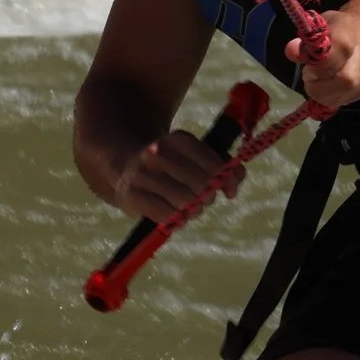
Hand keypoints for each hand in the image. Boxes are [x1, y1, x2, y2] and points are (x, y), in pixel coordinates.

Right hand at [116, 126, 241, 221]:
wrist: (128, 167)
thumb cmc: (173, 166)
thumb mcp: (197, 157)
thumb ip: (225, 169)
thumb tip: (231, 191)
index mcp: (178, 140)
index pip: (214, 165)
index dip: (224, 181)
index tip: (222, 188)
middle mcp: (158, 153)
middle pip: (200, 185)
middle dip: (208, 197)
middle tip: (204, 199)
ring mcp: (143, 174)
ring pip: (184, 202)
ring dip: (193, 210)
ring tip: (189, 208)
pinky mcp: (131, 195)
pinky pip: (166, 215)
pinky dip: (177, 219)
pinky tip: (176, 214)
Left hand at [294, 4, 359, 112]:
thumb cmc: (345, 25)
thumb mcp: (323, 24)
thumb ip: (306, 41)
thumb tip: (291, 52)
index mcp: (352, 30)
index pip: (334, 56)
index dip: (317, 69)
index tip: (309, 68)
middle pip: (346, 82)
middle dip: (321, 89)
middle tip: (312, 81)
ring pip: (348, 97)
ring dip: (328, 95)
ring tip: (324, 83)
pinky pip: (354, 99)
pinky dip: (340, 96)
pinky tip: (339, 84)